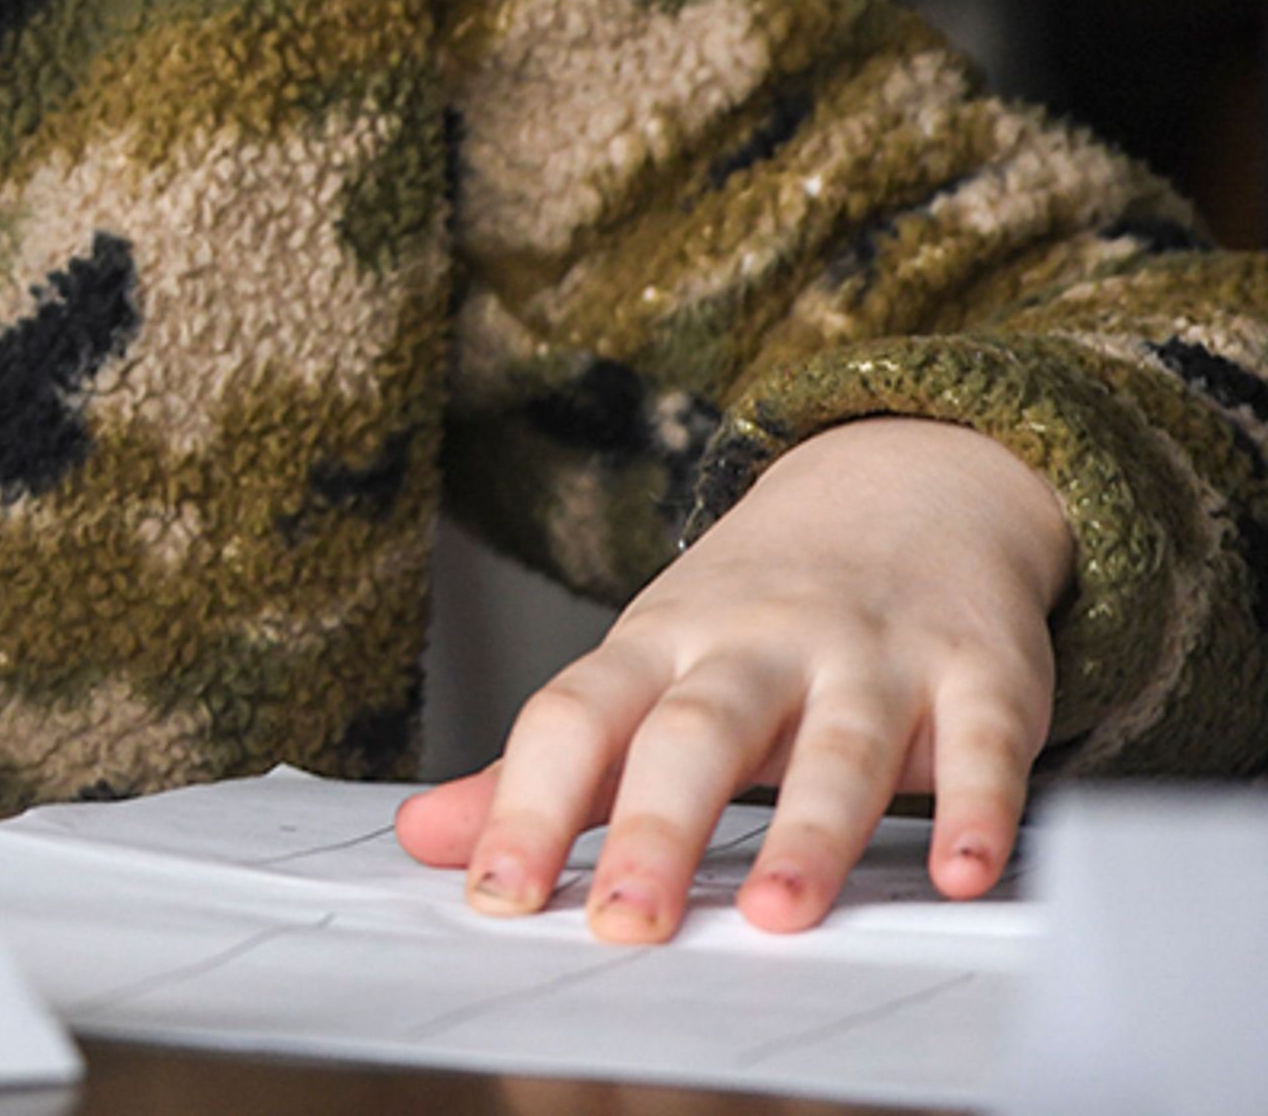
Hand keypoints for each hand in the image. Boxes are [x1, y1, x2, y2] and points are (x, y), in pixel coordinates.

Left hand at [397, 417, 1073, 939]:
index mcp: (658, 644)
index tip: (495, 894)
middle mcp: (758, 642)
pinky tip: (966, 875)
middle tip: (627, 924)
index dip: (528, 804)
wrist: (902, 485)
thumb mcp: (643, 670)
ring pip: (839, 745)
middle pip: (696, 732)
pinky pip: (986, 744)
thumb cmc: (751, 614)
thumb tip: (423, 837)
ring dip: (811, 831)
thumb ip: (546, 766)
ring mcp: (872, 653)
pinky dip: (981, 809)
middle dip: (658, 828)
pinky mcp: (980, 672)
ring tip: (780, 916)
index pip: (574, 718)